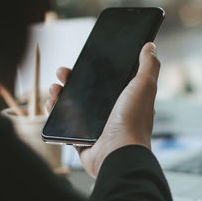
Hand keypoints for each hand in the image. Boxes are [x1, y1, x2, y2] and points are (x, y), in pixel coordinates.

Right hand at [46, 42, 159, 177]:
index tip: (82, 60)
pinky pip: (66, 125)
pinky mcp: (84, 140)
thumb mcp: (144, 86)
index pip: (109, 80)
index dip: (95, 69)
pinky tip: (50, 105)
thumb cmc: (133, 120)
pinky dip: (56, 114)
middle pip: (89, 91)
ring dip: (61, 94)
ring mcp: (98, 127)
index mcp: (128, 100)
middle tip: (62, 72)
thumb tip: (150, 46)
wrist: (118, 154)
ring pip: (75, 106)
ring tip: (53, 88)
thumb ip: (148, 66)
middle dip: (72, 79)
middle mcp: (114, 113)